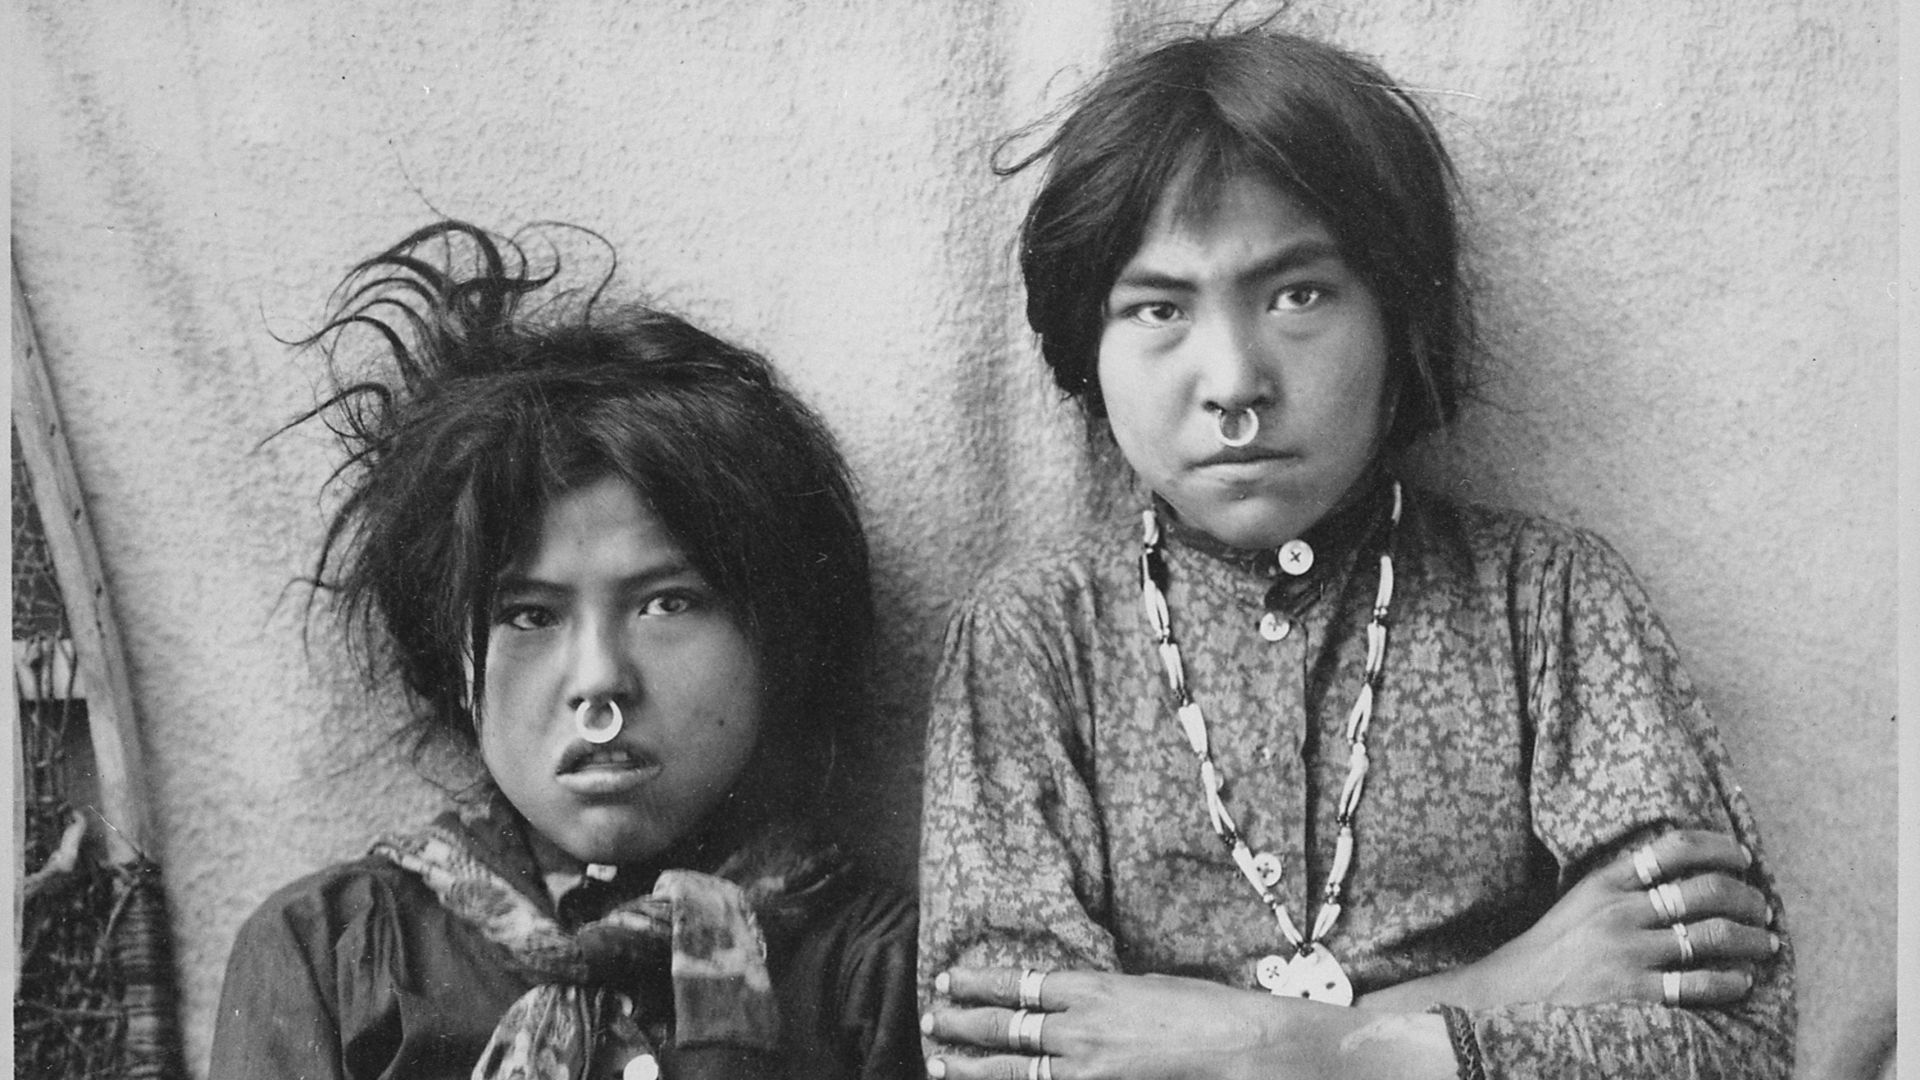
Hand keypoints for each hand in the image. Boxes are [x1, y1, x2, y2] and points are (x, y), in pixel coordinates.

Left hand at [923, 966, 1451, 1079]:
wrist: (1246, 1046)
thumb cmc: (1206, 1010)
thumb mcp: (1148, 986)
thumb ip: (1103, 996)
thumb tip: (1073, 1001)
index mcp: (1094, 988)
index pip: (1019, 983)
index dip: (979, 982)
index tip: (950, 977)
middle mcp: (1081, 1029)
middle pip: (1004, 1026)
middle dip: (962, 1024)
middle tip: (933, 1019)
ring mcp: (1088, 1070)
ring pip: (1012, 1069)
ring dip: (972, 1065)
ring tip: (941, 1061)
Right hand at [1361, 829, 1780, 1011]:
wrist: (1513, 990)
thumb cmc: (1554, 945)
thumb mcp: (1582, 899)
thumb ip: (1624, 883)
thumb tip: (1681, 868)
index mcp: (1607, 882)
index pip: (1674, 847)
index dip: (1718, 847)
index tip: (1743, 856)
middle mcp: (1620, 911)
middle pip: (1704, 890)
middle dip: (1746, 897)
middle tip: (1762, 907)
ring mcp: (1627, 952)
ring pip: (1711, 935)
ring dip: (1750, 938)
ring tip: (1765, 942)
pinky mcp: (1633, 991)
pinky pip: (1697, 983)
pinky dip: (1730, 981)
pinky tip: (1742, 981)